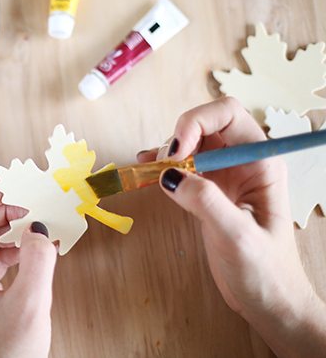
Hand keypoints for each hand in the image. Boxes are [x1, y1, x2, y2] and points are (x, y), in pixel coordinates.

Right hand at [139, 97, 325, 356]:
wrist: (268, 301)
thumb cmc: (264, 271)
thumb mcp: (237, 237)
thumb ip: (206, 202)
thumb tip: (168, 175)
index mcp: (261, 162)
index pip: (228, 115)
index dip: (197, 123)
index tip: (176, 153)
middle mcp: (243, 161)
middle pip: (207, 123)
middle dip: (180, 135)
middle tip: (161, 163)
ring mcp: (225, 174)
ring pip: (191, 142)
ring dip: (167, 149)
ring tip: (149, 168)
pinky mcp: (210, 190)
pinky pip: (183, 165)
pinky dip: (163, 165)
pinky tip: (147, 172)